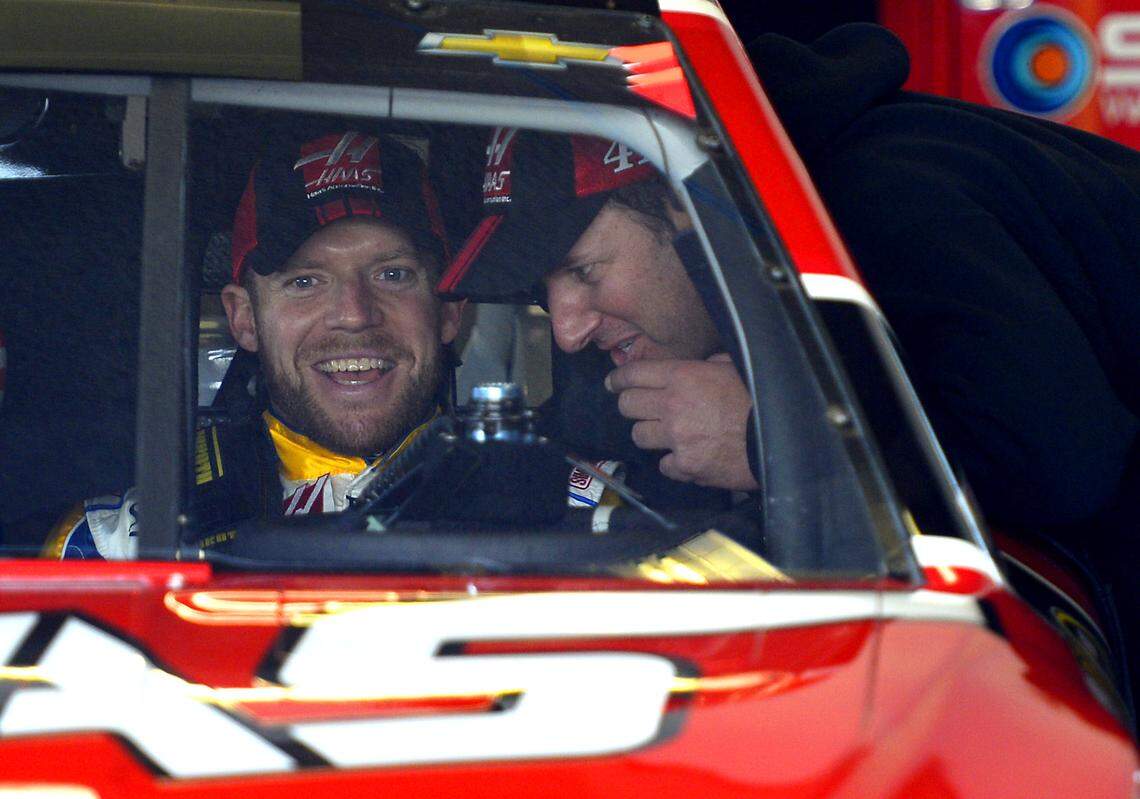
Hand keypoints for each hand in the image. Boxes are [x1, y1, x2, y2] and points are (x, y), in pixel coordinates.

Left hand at [605, 353, 758, 490]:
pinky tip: (687, 456)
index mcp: (682, 377)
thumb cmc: (757, 399)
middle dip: (631, 406)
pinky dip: (673, 462)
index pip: (633, 375)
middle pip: (627, 406)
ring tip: (667, 434)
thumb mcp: (733, 367)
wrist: (779, 437)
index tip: (613, 384)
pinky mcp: (686, 466)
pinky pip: (664, 465)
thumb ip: (707, 365)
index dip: (618, 380)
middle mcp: (672, 406)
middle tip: (639, 409)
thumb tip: (698, 367)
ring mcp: (677, 439)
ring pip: (639, 436)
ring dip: (650, 434)